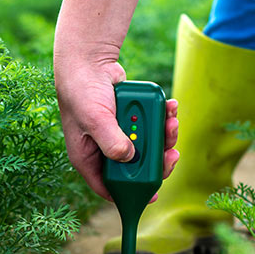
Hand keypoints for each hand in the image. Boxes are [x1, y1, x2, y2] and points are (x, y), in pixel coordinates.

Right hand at [54, 49, 178, 200]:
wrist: (88, 59)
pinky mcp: (130, 120)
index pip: (108, 186)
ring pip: (147, 147)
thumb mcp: (94, 119)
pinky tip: (170, 107)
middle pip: (134, 169)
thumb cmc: (82, 90)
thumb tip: (130, 158)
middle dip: (156, 161)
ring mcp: (118, 135)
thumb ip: (112, 141)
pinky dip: (162, 118)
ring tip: (172, 120)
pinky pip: (150, 126)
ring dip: (164, 136)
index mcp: (88, 158)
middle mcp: (104, 150)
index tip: (153, 194)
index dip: (130, 194)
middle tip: (172, 152)